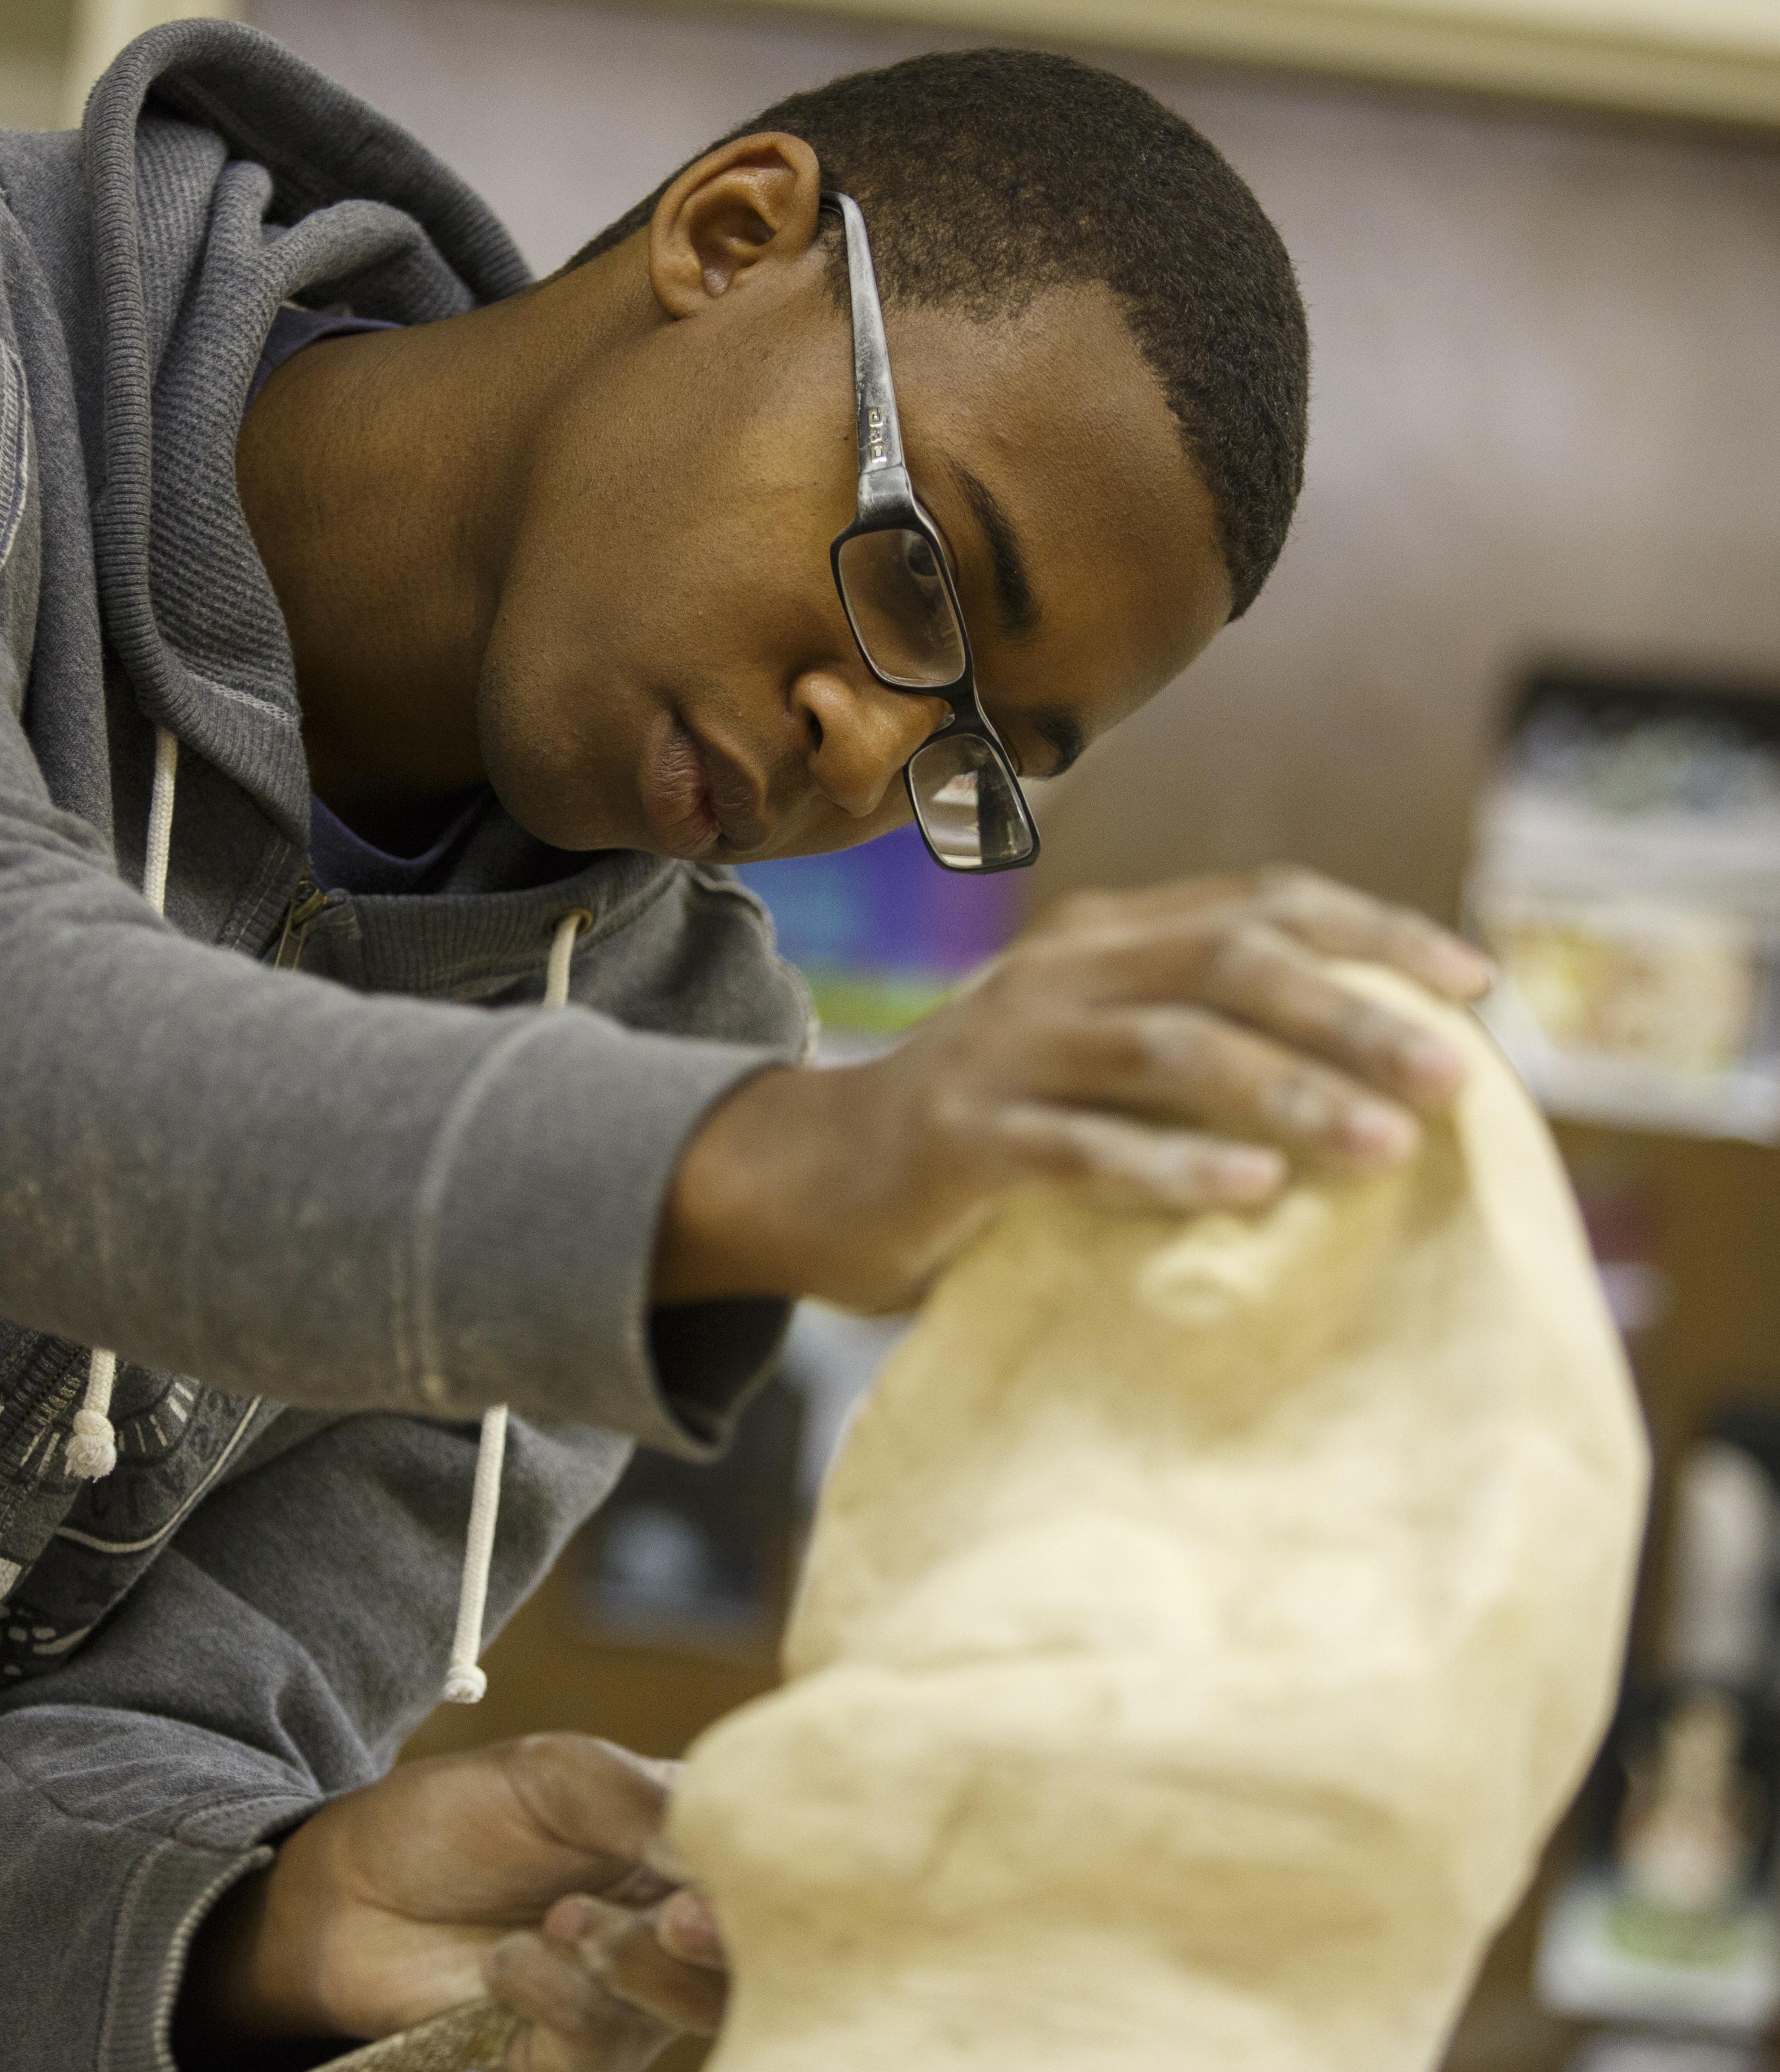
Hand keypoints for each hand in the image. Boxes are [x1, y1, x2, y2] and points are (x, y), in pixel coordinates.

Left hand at [175, 1733, 724, 2071]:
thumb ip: (641, 1799)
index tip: (723, 1872)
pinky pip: (603, 2049)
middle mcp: (672, 1931)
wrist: (346, 1889)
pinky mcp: (568, 2058)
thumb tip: (716, 1848)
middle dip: (724, 1943)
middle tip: (677, 1920)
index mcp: (684, 1850)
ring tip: (562, 1921)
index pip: (769, 1869)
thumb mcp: (550, 1774)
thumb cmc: (453, 1817)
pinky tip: (508, 1960)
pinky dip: (561, 1999)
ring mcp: (627, 2002)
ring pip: (691, 2009)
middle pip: (755, 1956)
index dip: (769, 1878)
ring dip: (635, 1965)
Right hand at [656, 866, 1495, 1311]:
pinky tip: (1250, 1189)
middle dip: (1355, 1014)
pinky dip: (1171, 1164)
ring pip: (1166, 1046)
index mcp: (1103, 939)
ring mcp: (1002, 1049)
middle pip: (1230, 962)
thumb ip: (1201, 1045)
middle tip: (1456, 1079)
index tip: (1475, 984)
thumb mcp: (1099, 1059)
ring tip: (1384, 1145)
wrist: (815, 1177)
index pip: (1260, 902)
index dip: (1374, 930)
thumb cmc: (995, 1131)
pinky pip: (1080, 1145)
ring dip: (1287, 1090)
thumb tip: (1384, 1077)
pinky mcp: (960, 1135)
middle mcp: (1057, 973)